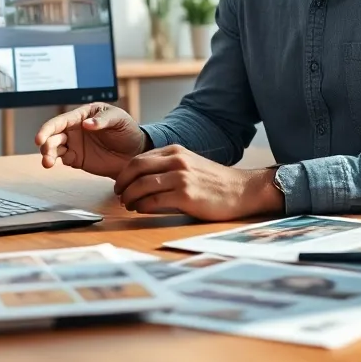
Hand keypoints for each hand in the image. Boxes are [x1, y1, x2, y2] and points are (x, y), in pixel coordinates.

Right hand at [34, 103, 147, 178]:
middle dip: (45, 143)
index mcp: (82, 115)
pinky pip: (62, 159)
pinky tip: (55, 163)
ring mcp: (75, 144)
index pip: (60, 121)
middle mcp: (74, 129)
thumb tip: (87, 124)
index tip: (40, 139)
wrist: (135, 153)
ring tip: (47, 162)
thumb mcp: (119, 119)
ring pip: (54, 148)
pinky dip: (56, 161)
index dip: (48, 128)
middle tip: (45, 153)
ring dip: (47, 154)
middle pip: (53, 135)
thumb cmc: (127, 130)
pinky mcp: (77, 159)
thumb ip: (102, 121)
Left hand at [113, 145, 283, 220]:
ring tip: (127, 205)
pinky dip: (141, 206)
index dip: (125, 172)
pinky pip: (153, 201)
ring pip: (141, 185)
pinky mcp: (185, 196)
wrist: (242, 190)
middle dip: (122, 183)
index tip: (120, 183)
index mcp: (176, 151)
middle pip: (135, 168)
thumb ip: (168, 166)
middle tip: (119, 194)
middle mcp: (177, 161)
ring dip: (129, 197)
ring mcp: (181, 178)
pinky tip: (140, 210)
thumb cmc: (215, 182)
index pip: (139, 159)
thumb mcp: (190, 164)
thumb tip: (141, 178)